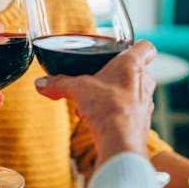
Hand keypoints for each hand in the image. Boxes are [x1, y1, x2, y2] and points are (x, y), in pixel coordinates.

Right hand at [35, 40, 156, 166]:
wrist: (120, 141)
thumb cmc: (107, 107)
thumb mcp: (77, 89)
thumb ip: (59, 83)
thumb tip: (41, 83)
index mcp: (132, 65)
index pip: (145, 47)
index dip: (137, 46)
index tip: (125, 50)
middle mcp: (144, 82)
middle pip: (137, 71)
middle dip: (118, 76)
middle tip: (100, 80)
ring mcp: (146, 103)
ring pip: (133, 93)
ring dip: (116, 96)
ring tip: (95, 104)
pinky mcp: (143, 123)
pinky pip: (130, 113)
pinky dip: (117, 114)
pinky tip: (99, 120)